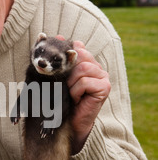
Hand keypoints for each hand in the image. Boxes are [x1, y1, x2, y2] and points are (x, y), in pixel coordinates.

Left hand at [57, 36, 110, 153]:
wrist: (70, 123)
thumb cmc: (63, 100)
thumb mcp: (57, 77)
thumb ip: (58, 59)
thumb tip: (58, 36)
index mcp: (86, 61)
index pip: (77, 47)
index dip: (65, 54)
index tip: (54, 64)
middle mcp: (96, 66)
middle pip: (79, 55)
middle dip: (66, 70)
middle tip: (64, 84)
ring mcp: (103, 76)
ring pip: (81, 68)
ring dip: (70, 83)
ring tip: (70, 94)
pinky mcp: (105, 87)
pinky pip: (85, 81)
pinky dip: (76, 91)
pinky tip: (76, 99)